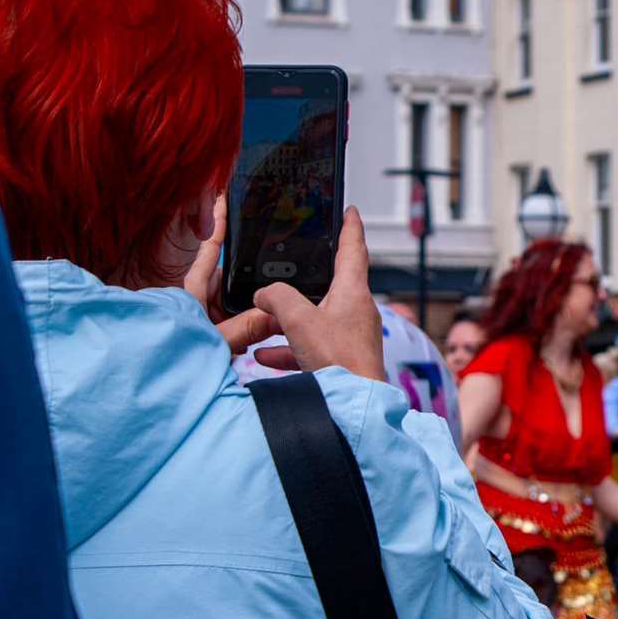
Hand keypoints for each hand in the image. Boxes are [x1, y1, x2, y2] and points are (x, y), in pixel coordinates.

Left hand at [183, 195, 283, 355]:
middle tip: (272, 278)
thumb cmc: (174, 362)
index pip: (209, 253)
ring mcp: (202, 320)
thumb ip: (248, 328)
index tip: (223, 201)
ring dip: (251, 308)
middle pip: (228, 279)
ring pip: (233, 303)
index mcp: (193, 295)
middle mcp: (197, 303)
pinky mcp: (210, 337)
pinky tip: (261, 334)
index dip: (217, 226)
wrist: (157, 388)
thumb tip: (279, 313)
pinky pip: (234, 324)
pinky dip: (248, 326)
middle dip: (249, 279)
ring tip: (271, 313)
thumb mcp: (216, 343)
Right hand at [252, 207, 384, 381]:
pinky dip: (288, 348)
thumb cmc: (339, 362)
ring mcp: (351, 337)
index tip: (350, 211)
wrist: (353, 407)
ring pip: (315, 318)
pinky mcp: (343, 360)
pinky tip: (263, 355)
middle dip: (305, 278)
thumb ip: (277, 298)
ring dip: (288, 320)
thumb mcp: (300, 320)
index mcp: (354, 293)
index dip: (350, 227)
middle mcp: (357, 312)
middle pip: (330, 284)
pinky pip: (311, 347)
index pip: (354, 249)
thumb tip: (265, 294)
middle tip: (289, 267)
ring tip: (260, 322)